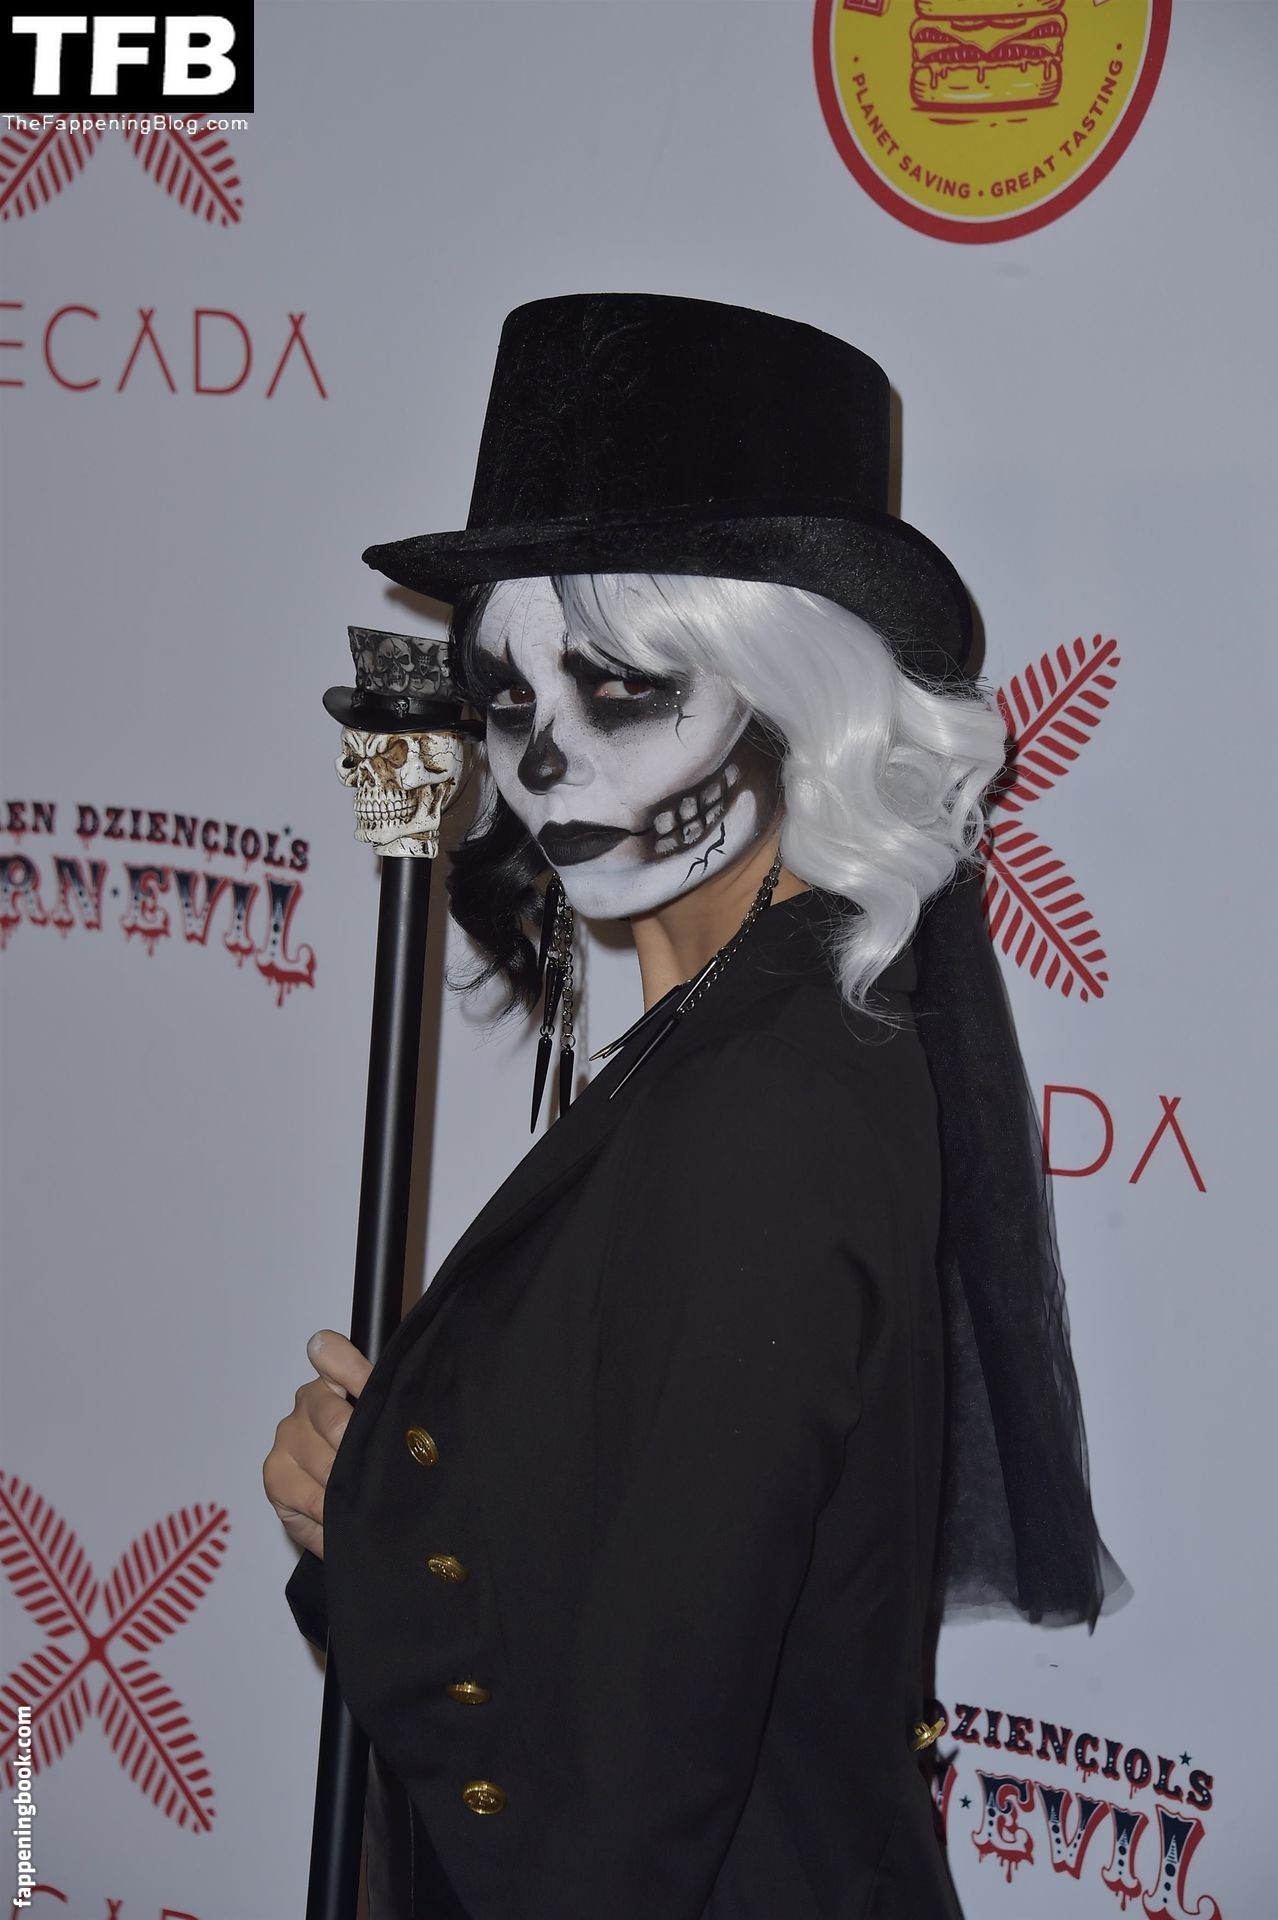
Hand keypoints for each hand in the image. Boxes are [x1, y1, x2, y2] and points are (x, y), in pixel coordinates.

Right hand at [262, 1330, 371, 1560]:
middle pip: (335, 1419)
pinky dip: (332, 1509)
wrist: (337, 1510)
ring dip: (350, 1485)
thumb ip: (392, 1407)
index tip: (367, 1384)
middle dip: (358, 1450)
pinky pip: (311, 1495)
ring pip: (326, 1462)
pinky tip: (341, 1510)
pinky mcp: (275, 1473)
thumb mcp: (387, 1428)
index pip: (332, 1354)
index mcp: (338, 1378)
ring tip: (364, 1495)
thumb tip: (411, 1400)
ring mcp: (288, 1435)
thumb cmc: (368, 1461)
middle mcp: (310, 1400)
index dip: (351, 1367)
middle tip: (377, 1469)